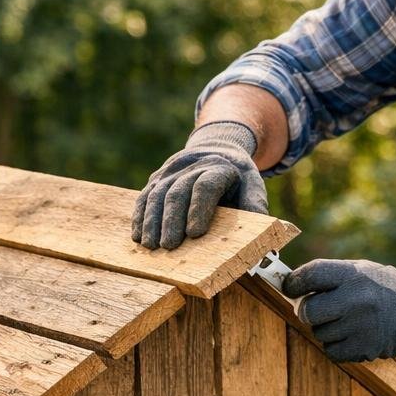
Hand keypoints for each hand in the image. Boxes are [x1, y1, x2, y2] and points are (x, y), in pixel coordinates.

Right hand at [132, 121, 267, 250]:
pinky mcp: (157, 175)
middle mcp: (193, 164)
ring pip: (157, 193)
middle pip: (177, 191)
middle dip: (171, 221)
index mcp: (220, 167)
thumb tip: (258, 241)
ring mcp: (171, 168)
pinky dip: (140, 216)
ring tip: (150, 246)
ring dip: (151, 221)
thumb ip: (254, 209)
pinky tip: (138, 236)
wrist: (218, 148)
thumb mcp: (253, 187)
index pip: (205, 185)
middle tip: (169, 247)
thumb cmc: (238, 178)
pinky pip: (144, 194)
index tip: (194, 233)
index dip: (199, 208)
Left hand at [284, 258, 395, 362]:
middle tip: (318, 310)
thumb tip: (286, 287)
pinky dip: (336, 346)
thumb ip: (326, 278)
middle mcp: (358, 299)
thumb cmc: (375, 289)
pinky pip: (331, 351)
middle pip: (309, 311)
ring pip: (319, 333)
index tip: (289, 287)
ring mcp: (362, 326)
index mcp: (354, 274)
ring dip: (326, 329)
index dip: (295, 283)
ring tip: (347, 320)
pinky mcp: (365, 348)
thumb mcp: (357, 271)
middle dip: (308, 312)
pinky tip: (352, 335)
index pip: (312, 274)